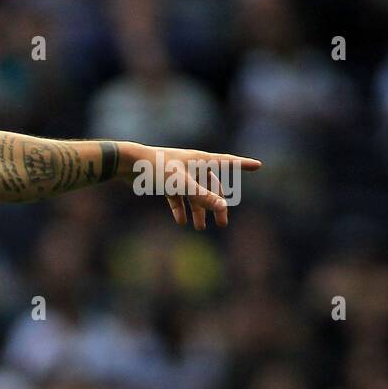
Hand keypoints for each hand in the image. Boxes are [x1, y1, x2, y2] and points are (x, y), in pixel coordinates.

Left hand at [125, 146, 262, 229]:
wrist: (129, 164)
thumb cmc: (157, 170)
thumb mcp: (182, 185)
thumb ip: (203, 197)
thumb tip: (223, 208)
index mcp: (200, 160)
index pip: (227, 162)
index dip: (243, 165)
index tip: (259, 165)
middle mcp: (192, 165)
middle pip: (211, 186)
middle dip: (216, 205)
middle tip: (222, 224)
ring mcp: (178, 173)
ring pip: (194, 194)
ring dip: (197, 210)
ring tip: (199, 228)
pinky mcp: (164, 181)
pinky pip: (177, 196)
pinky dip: (180, 208)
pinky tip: (181, 222)